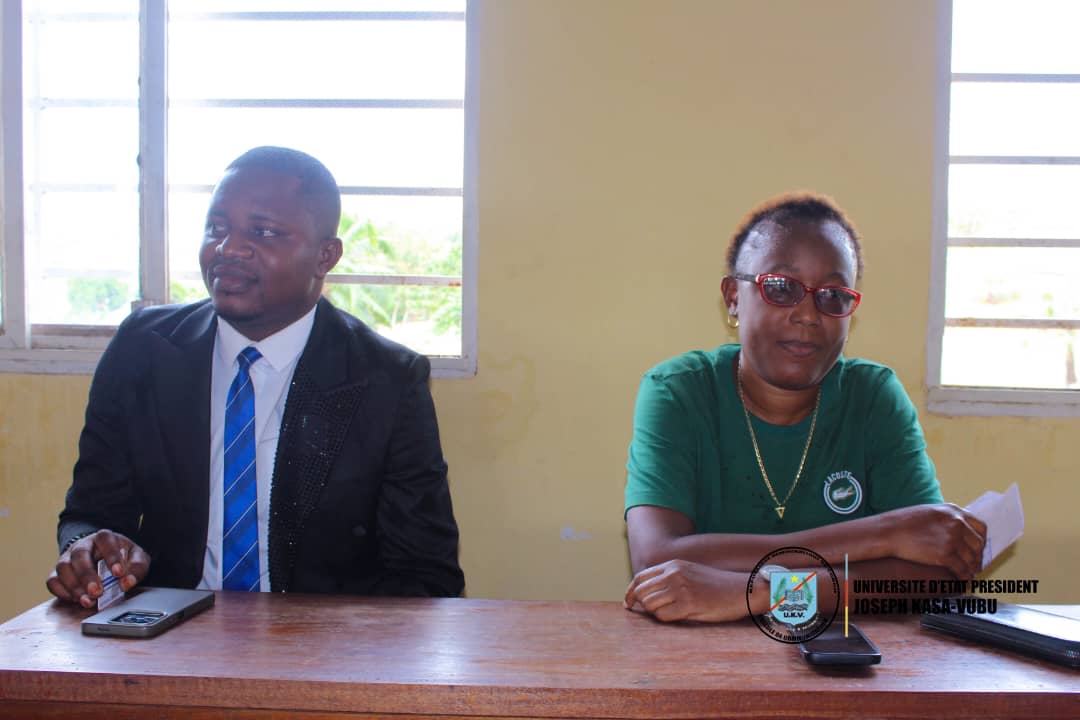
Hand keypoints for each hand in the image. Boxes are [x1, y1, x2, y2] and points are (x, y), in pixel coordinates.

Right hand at [46, 530, 150, 607]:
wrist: (105, 559)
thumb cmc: (122, 557)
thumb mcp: (136, 558)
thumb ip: (136, 568)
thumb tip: (127, 582)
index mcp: (104, 537)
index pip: (105, 540)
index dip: (111, 556)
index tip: (119, 573)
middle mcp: (83, 545)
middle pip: (79, 554)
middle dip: (87, 575)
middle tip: (97, 592)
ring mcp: (68, 558)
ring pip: (63, 567)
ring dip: (74, 586)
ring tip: (87, 601)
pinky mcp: (58, 572)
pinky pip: (53, 580)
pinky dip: (61, 591)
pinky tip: (75, 599)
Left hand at [624, 559, 750, 622]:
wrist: (741, 589)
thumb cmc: (716, 585)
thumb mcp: (690, 572)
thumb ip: (669, 577)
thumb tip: (646, 593)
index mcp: (672, 565)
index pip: (640, 578)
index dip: (630, 592)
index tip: (628, 603)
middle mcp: (673, 574)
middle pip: (641, 592)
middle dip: (640, 605)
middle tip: (647, 613)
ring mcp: (680, 588)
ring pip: (650, 605)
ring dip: (655, 613)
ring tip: (670, 613)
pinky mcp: (688, 604)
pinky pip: (663, 616)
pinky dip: (666, 619)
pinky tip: (678, 617)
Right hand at [883, 503, 985, 579]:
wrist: (889, 532)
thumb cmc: (904, 523)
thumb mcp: (930, 512)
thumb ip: (947, 518)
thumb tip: (959, 529)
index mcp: (954, 511)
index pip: (981, 527)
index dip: (981, 541)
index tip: (977, 549)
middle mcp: (957, 523)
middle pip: (978, 545)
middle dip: (978, 557)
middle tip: (975, 566)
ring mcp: (952, 539)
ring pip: (972, 559)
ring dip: (972, 569)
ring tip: (969, 574)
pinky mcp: (945, 554)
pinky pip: (962, 569)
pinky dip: (963, 576)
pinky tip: (960, 579)